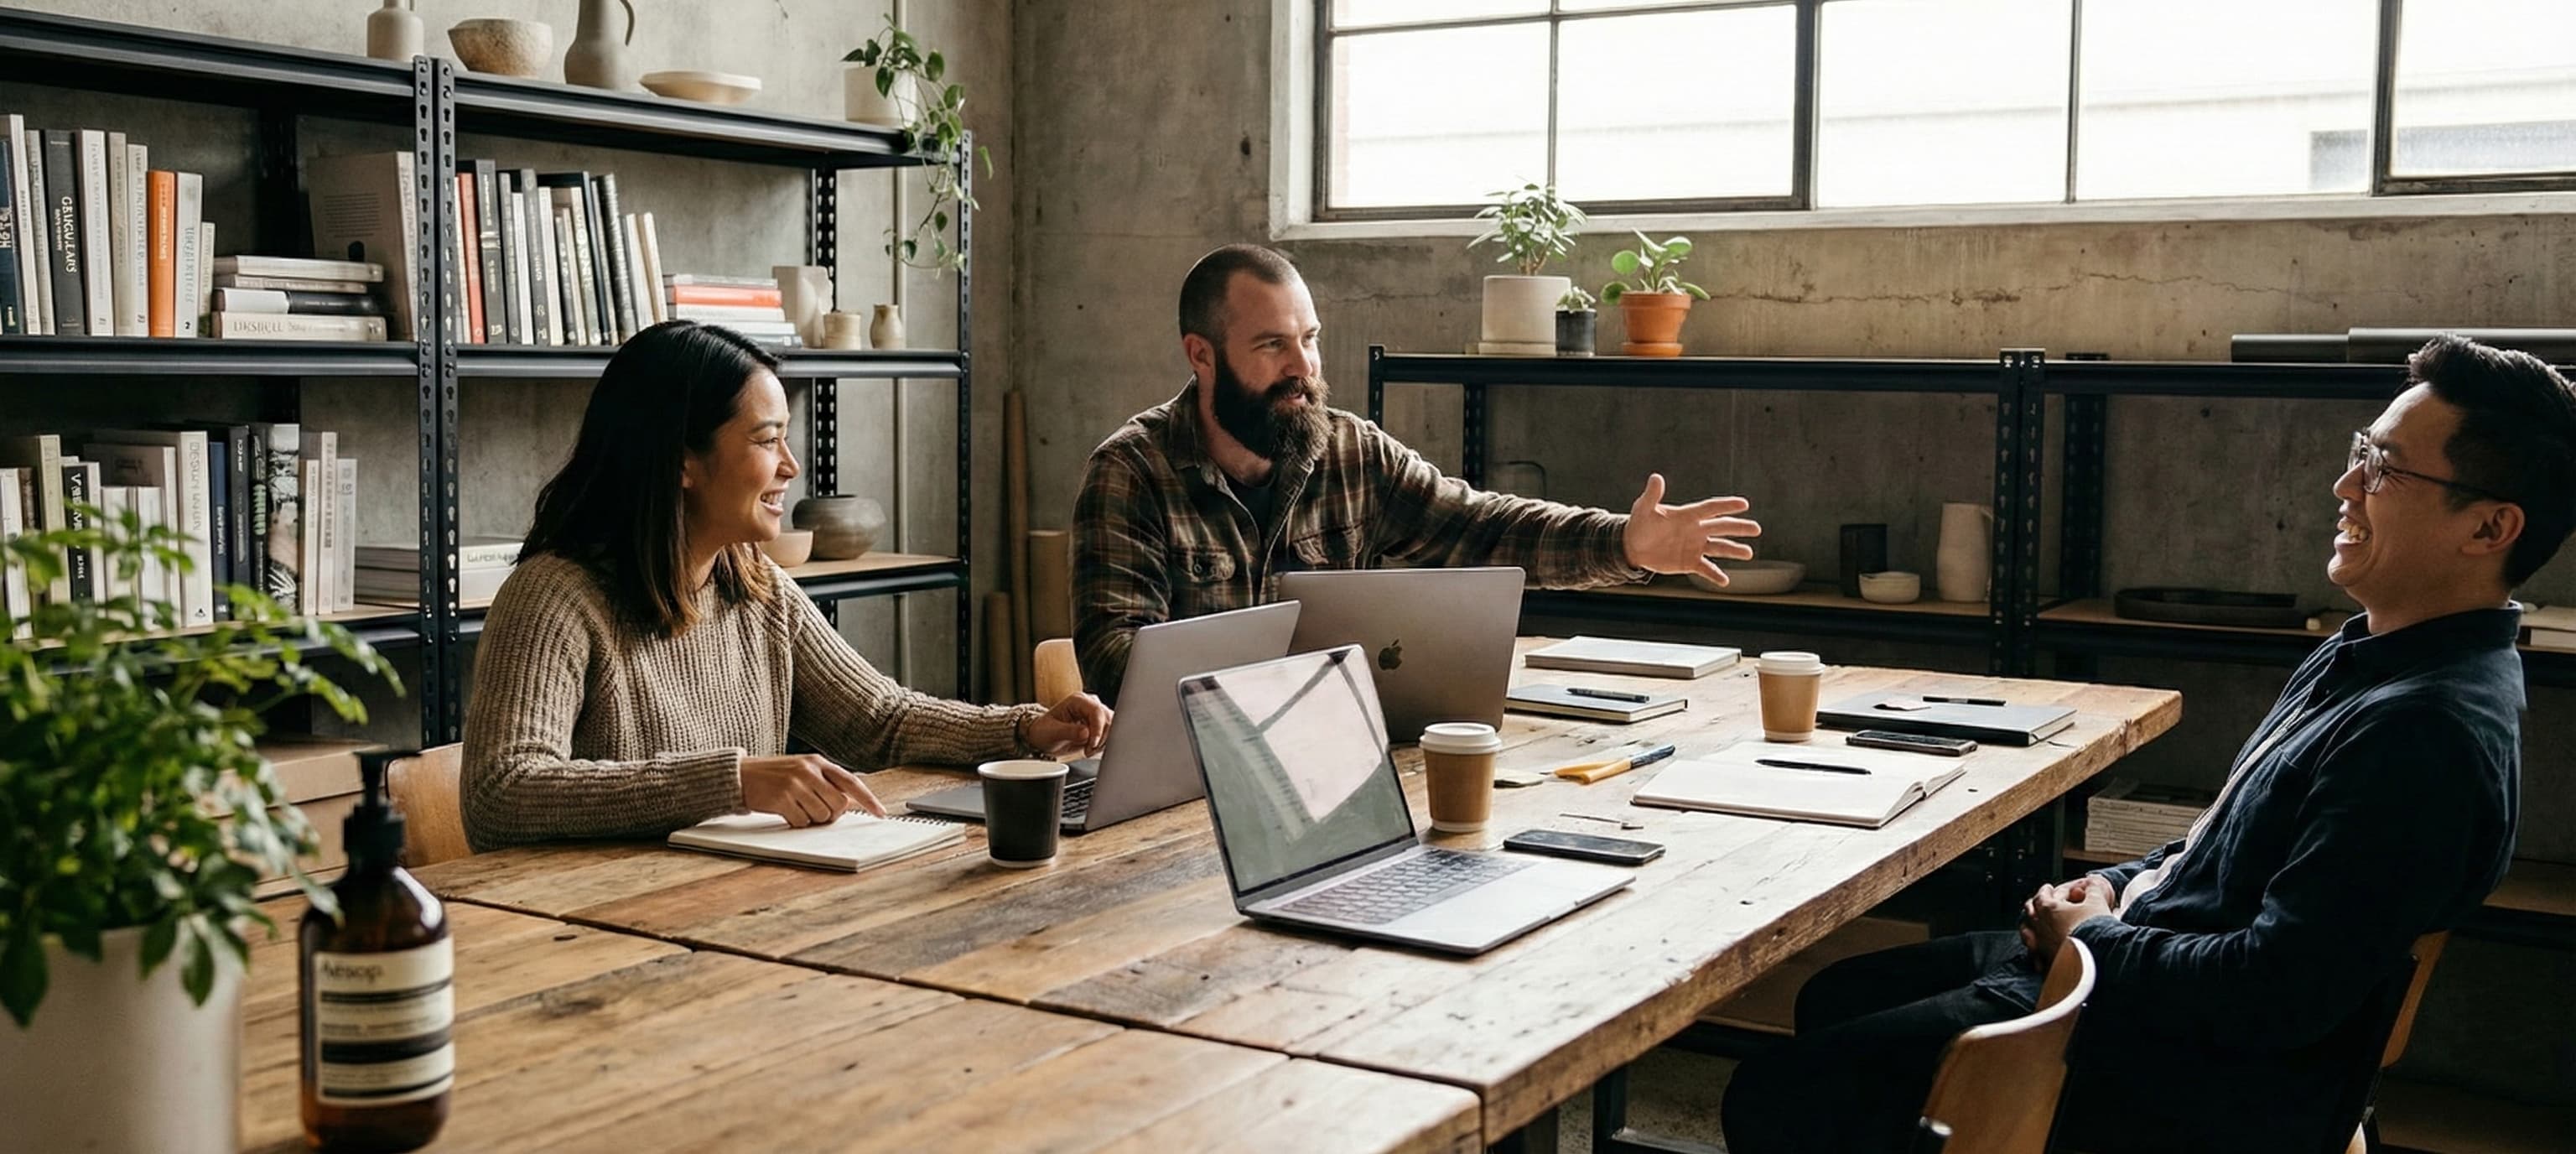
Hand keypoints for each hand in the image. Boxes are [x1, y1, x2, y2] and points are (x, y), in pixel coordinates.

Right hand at [739, 753, 886, 826]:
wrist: (742, 775)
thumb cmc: (776, 775)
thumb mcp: (803, 770)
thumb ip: (826, 782)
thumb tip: (850, 802)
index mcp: (818, 762)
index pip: (851, 782)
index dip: (869, 800)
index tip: (881, 813)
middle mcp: (809, 771)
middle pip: (839, 805)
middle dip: (831, 813)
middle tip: (815, 809)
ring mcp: (795, 785)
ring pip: (822, 816)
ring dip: (811, 818)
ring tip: (796, 806)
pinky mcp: (781, 799)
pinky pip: (802, 822)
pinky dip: (796, 821)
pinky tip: (785, 810)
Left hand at [1025, 693, 1111, 758]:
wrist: (1044, 738)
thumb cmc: (1044, 731)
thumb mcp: (1052, 732)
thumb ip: (1069, 731)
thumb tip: (1086, 733)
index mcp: (1077, 700)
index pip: (1096, 711)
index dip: (1098, 729)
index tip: (1093, 743)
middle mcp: (1090, 704)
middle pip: (1108, 719)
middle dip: (1101, 738)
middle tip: (1088, 750)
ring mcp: (1096, 714)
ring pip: (1112, 727)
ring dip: (1103, 742)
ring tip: (1087, 750)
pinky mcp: (1100, 725)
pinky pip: (1110, 734)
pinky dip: (1103, 745)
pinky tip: (1091, 749)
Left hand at [1621, 473, 1760, 585]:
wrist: (1633, 545)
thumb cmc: (1639, 523)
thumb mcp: (1644, 509)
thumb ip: (1652, 495)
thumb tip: (1656, 477)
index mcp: (1688, 515)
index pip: (1711, 508)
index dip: (1726, 505)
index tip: (1743, 504)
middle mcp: (1696, 530)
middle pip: (1721, 527)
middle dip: (1739, 528)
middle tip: (1756, 529)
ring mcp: (1694, 546)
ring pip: (1719, 547)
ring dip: (1734, 550)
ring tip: (1749, 553)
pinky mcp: (1689, 562)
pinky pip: (1706, 569)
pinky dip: (1715, 575)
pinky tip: (1725, 581)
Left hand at [2019, 876, 2113, 967]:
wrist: (2095, 957)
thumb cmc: (2094, 929)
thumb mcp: (2097, 903)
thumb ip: (2093, 890)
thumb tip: (2092, 883)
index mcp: (2049, 909)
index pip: (2042, 895)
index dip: (2045, 890)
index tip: (2047, 888)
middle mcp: (2040, 926)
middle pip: (2030, 912)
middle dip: (2034, 905)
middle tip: (2037, 902)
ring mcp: (2040, 944)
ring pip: (2027, 932)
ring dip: (2029, 926)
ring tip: (2032, 924)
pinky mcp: (2045, 960)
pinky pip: (2034, 954)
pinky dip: (2034, 950)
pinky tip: (2037, 952)